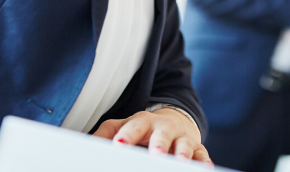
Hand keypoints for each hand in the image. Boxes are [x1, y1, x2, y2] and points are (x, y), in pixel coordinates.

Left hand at [92, 108, 210, 163]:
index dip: (127, 135)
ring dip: (183, 153)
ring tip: (180, 162)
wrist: (174, 122)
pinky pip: (201, 154)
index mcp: (143, 122)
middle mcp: (164, 127)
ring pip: (185, 144)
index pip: (134, 126)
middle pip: (163, 133)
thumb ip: (106, 133)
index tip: (119, 145)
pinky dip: (202, 161)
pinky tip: (203, 167)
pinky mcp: (196, 148)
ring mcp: (182, 137)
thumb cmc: (143, 129)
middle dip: (159, 144)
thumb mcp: (123, 127)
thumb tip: (86, 143)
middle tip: (155, 154)